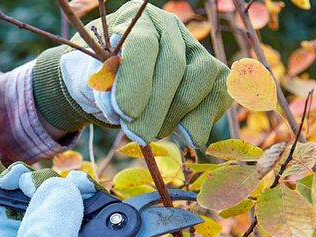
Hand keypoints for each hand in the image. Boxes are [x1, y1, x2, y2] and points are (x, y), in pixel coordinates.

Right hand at [0, 151, 95, 236]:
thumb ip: (60, 224)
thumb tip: (62, 185)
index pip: (88, 220)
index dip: (84, 195)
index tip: (74, 179)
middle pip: (55, 202)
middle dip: (42, 182)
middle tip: (25, 182)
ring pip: (27, 197)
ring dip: (16, 178)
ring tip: (3, 176)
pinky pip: (0, 202)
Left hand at [33, 0, 231, 148]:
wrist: (120, 86)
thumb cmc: (107, 81)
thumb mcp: (96, 82)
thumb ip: (107, 91)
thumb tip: (126, 111)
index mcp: (136, 21)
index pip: (142, 45)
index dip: (136, 80)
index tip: (125, 113)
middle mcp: (170, 27)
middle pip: (174, 65)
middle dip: (156, 108)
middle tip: (138, 136)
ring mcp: (196, 48)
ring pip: (202, 77)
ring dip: (177, 114)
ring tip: (154, 134)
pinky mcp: (214, 73)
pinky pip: (219, 94)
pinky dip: (202, 120)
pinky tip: (184, 136)